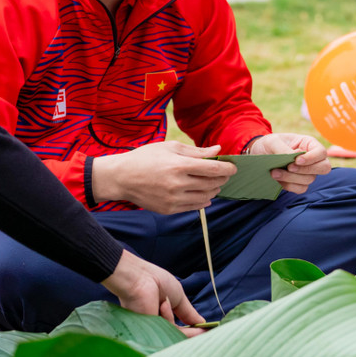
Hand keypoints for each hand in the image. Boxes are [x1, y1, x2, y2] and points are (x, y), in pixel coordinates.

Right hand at [93, 141, 235, 213]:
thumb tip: (218, 151)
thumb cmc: (146, 157)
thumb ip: (196, 151)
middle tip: (225, 174)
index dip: (228, 168)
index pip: (213, 169)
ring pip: (205, 197)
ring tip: (215, 184)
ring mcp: (173, 199)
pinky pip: (194, 207)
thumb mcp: (170, 147)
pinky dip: (203, 201)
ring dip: (214, 190)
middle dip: (222, 179)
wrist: (122, 177)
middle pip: (211, 184)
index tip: (233, 167)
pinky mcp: (169, 209)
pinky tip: (205, 196)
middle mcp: (178, 184)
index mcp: (179, 165)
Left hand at [102, 250, 203, 326]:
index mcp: (163, 314)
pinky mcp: (149, 332)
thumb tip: (202, 323)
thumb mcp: (179, 297)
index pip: (181, 328)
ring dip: (175, 320)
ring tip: (165, 304)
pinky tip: (162, 304)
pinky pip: (166, 331)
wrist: (138, 279)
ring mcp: (153, 329)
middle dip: (192, 334)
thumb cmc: (156, 281)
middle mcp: (158, 323)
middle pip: (178, 336)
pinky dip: (167, 316)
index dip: (194, 330)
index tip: (206, 330)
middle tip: (204, 333)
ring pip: (174, 334)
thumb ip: (189, 312)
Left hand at [249, 133, 329, 193]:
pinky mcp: (299, 183)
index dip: (312, 158)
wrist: (259, 155)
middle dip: (305, 170)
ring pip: (309, 179)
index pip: (321, 153)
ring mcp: (307, 172)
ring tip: (274, 172)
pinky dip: (289, 186)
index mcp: (309, 144)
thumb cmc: (269, 144)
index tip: (297, 160)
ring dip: (291, 178)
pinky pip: (301, 189)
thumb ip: (283, 149)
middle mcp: (312, 159)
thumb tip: (293, 159)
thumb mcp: (273, 141)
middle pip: (323, 168)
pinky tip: (278, 180)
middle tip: (289, 167)